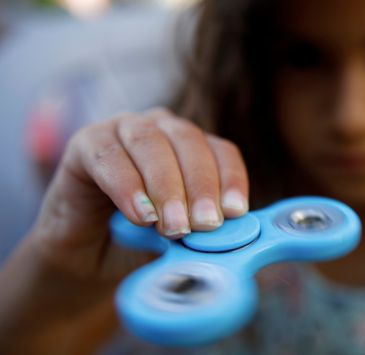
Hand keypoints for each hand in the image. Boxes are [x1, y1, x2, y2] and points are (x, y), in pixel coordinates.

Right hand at [0, 108, 248, 352]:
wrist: (91, 258)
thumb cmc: (145, 243)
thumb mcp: (184, 238)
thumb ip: (205, 229)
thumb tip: (233, 235)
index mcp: (195, 146)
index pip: (222, 151)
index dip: (231, 179)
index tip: (236, 211)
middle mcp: (162, 129)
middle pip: (189, 142)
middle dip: (201, 186)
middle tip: (206, 224)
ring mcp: (123, 130)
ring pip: (150, 144)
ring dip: (166, 187)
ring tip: (174, 227)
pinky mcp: (86, 143)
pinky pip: (108, 156)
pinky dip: (127, 186)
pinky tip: (140, 215)